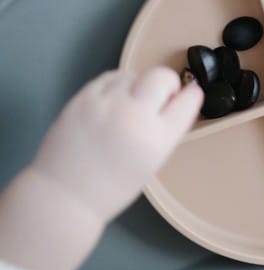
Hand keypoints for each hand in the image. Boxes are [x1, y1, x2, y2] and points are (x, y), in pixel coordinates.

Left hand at [31, 67, 202, 224]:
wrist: (66, 195)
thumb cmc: (114, 186)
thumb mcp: (153, 162)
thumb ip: (165, 131)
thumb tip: (173, 100)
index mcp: (158, 139)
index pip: (188, 101)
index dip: (191, 95)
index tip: (190, 95)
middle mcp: (135, 116)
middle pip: (162, 77)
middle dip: (167, 84)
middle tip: (159, 98)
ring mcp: (107, 104)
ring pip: (134, 74)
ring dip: (138, 85)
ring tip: (129, 104)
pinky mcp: (83, 98)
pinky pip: (109, 78)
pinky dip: (117, 85)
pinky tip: (113, 100)